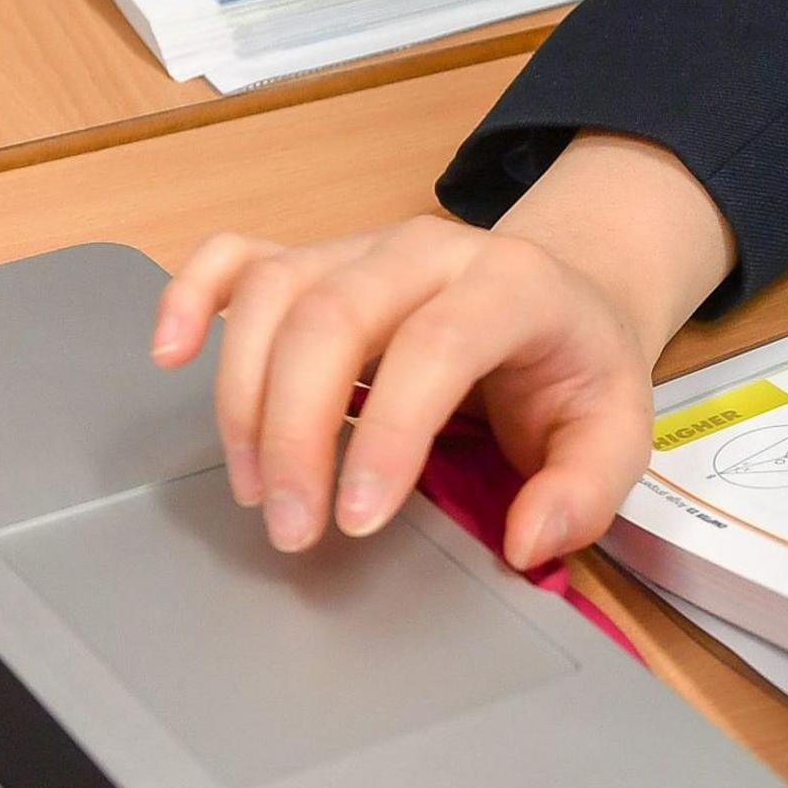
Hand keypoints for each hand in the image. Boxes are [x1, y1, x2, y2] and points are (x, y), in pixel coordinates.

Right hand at [150, 134, 737, 568]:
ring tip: (255, 488)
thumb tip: (525, 538)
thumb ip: (584, 490)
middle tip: (290, 526)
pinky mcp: (317, 262)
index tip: (357, 519)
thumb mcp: (618, 433)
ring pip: (274, 293)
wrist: (566, 297)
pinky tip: (170, 353)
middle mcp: (426, 251)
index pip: (434, 346)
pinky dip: (192, 296)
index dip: (387, 433)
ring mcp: (361, 248)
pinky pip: (236, 256)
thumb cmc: (577, 369)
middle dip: (295, 430)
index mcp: (511, 284)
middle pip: (332, 316)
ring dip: (244, 396)